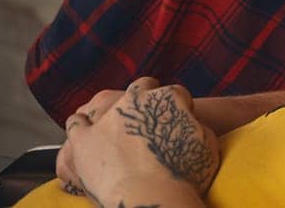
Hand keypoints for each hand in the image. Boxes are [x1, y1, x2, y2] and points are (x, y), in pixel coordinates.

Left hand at [57, 77, 218, 204]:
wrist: (152, 199)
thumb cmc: (185, 176)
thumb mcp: (208, 143)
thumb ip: (197, 126)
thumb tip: (190, 125)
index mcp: (169, 98)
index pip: (174, 94)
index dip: (178, 108)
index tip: (178, 122)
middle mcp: (137, 99)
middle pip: (140, 88)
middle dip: (145, 99)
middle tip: (148, 120)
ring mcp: (107, 117)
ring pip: (104, 101)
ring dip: (112, 110)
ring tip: (116, 126)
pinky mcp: (84, 139)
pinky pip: (76, 123)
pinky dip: (81, 126)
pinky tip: (87, 133)